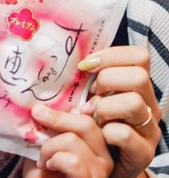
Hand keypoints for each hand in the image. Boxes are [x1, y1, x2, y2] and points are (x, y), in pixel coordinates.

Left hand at [23, 105, 112, 177]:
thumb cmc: (42, 170)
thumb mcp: (45, 142)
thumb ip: (52, 125)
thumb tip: (44, 103)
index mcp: (96, 142)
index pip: (91, 114)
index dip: (67, 108)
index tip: (42, 108)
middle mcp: (106, 156)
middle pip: (86, 123)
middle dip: (56, 119)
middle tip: (37, 118)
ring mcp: (101, 171)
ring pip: (73, 141)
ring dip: (49, 146)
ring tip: (43, 158)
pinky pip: (73, 162)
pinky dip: (54, 160)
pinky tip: (48, 166)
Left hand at [78, 46, 160, 177]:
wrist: (101, 166)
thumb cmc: (92, 124)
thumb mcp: (91, 97)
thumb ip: (88, 79)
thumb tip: (70, 59)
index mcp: (138, 87)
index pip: (139, 56)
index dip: (112, 55)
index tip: (85, 65)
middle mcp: (149, 105)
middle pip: (139, 77)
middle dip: (107, 80)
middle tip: (91, 94)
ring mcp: (149, 129)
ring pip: (134, 103)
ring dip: (105, 107)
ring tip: (91, 114)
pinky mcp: (143, 153)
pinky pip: (123, 134)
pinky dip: (105, 131)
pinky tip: (98, 134)